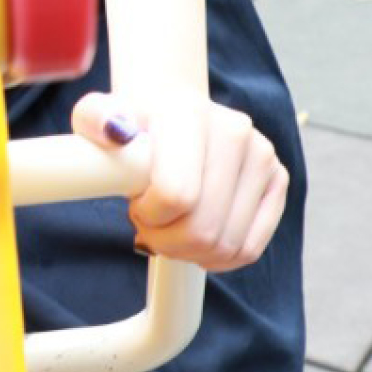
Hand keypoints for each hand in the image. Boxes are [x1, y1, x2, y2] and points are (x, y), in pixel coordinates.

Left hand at [71, 88, 288, 272]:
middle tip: (150, 222)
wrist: (170, 119)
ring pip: (225, 246)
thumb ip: (93, 119)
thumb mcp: (96, 119)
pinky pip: (248, 249)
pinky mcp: (278, 180)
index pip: (177, 196)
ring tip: (172, 226)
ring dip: (189, 251)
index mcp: (191, 113)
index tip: (136, 202)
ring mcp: (263, 155)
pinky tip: (197, 240)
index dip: (149, 215)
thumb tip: (114, 130)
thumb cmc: (133, 128)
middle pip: (202, 230)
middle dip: (165, 240)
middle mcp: (236, 130)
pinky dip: (217, 258)